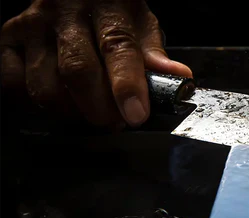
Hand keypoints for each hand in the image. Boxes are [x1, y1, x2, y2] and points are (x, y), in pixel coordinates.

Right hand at [1, 0, 191, 128]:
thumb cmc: (111, 15)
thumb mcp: (140, 26)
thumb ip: (155, 54)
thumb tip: (178, 79)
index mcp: (107, 5)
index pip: (118, 47)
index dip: (127, 86)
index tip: (136, 115)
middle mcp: (64, 12)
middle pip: (78, 72)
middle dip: (101, 109)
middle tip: (116, 122)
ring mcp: (32, 26)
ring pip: (44, 86)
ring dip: (72, 112)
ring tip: (90, 111)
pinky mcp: (8, 39)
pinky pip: (12, 84)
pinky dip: (35, 105)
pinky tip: (59, 102)